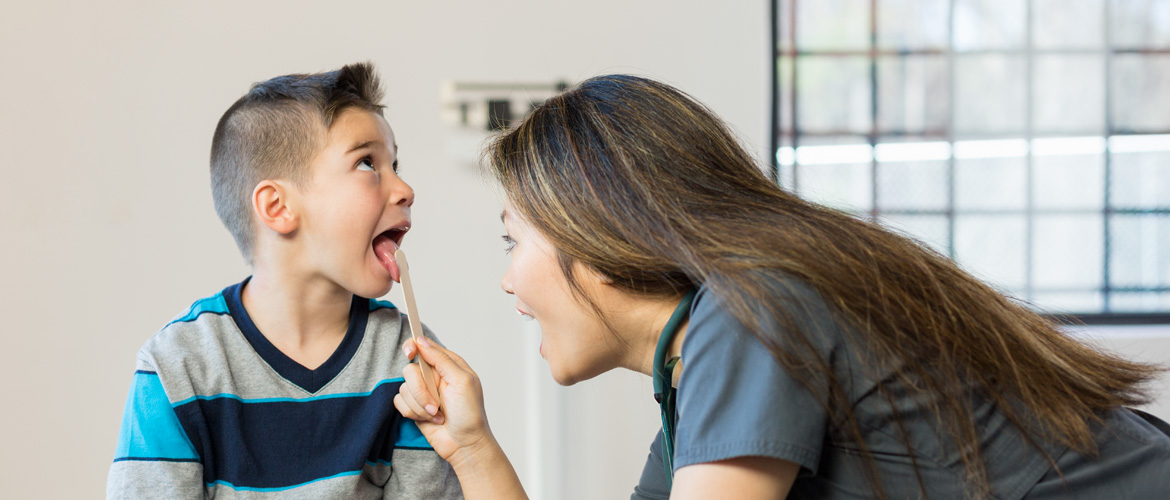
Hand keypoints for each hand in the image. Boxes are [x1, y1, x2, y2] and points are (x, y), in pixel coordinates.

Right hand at [395, 337, 493, 464]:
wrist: (464, 444)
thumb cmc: (470, 414)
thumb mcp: (461, 381)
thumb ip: (441, 359)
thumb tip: (420, 340)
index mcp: (448, 365)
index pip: (424, 346)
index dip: (413, 347)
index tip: (409, 353)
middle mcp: (433, 376)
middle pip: (410, 370)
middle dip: (420, 391)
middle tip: (436, 404)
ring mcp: (423, 391)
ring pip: (404, 388)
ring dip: (420, 406)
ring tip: (437, 415)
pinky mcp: (414, 406)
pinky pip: (399, 402)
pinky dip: (413, 413)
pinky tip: (429, 420)